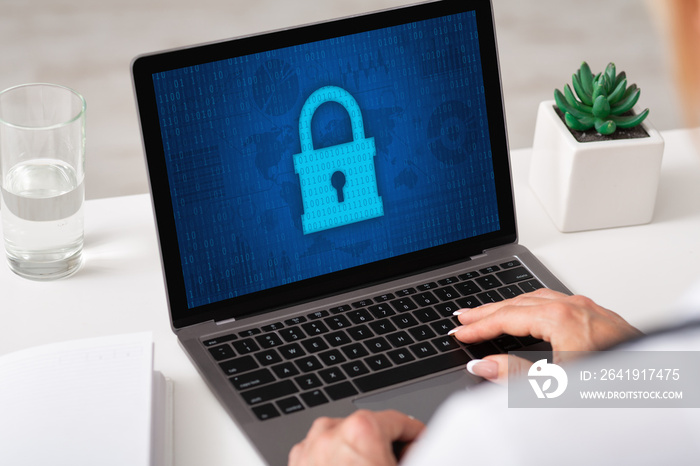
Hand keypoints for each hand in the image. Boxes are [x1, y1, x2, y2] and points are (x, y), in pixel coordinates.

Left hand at [288, 409, 424, 465]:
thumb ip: (417, 451)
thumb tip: (418, 445)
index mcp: (361, 430)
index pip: (399, 421)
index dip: (417, 434)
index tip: (423, 442)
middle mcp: (330, 432)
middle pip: (370, 429)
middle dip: (387, 444)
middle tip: (397, 461)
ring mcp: (309, 449)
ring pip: (344, 439)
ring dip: (361, 453)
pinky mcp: (296, 464)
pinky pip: (322, 454)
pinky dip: (337, 462)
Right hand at [450, 289, 642, 382]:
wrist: (659, 384)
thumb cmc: (617, 384)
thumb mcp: (558, 385)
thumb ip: (515, 375)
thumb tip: (483, 365)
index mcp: (561, 317)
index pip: (507, 317)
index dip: (479, 326)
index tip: (459, 331)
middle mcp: (576, 306)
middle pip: (519, 302)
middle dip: (488, 310)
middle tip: (464, 316)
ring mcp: (590, 309)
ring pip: (539, 298)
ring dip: (511, 305)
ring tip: (491, 312)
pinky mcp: (601, 318)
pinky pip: (557, 302)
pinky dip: (533, 306)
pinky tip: (532, 313)